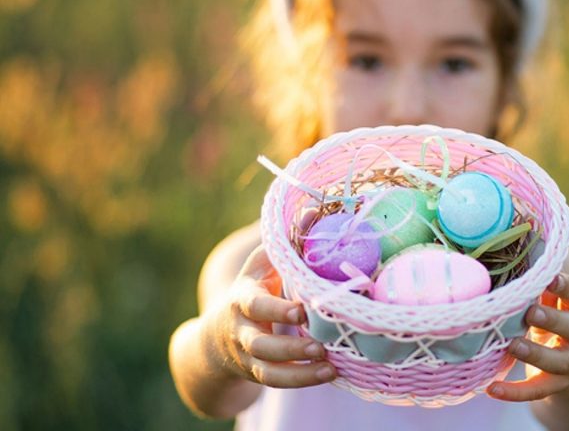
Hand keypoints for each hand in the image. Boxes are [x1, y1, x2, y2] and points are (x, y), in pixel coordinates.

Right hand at [203, 246, 336, 387]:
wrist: (216, 338)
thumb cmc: (251, 289)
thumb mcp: (261, 264)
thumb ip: (286, 241)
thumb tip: (316, 209)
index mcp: (242, 299)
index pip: (255, 306)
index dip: (276, 309)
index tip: (302, 311)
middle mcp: (242, 331)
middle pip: (260, 344)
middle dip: (289, 347)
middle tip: (320, 345)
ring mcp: (249, 357)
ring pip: (268, 371)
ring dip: (299, 373)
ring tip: (329, 368)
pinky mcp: (258, 374)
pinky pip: (276, 382)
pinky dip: (301, 381)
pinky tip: (327, 375)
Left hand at [487, 273, 568, 401]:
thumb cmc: (554, 315)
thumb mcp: (552, 299)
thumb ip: (539, 281)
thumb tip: (513, 250)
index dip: (566, 286)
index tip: (550, 278)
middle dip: (555, 320)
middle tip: (531, 313)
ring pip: (560, 362)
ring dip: (536, 354)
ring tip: (513, 346)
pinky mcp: (559, 384)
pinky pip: (538, 390)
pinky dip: (515, 392)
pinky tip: (492, 390)